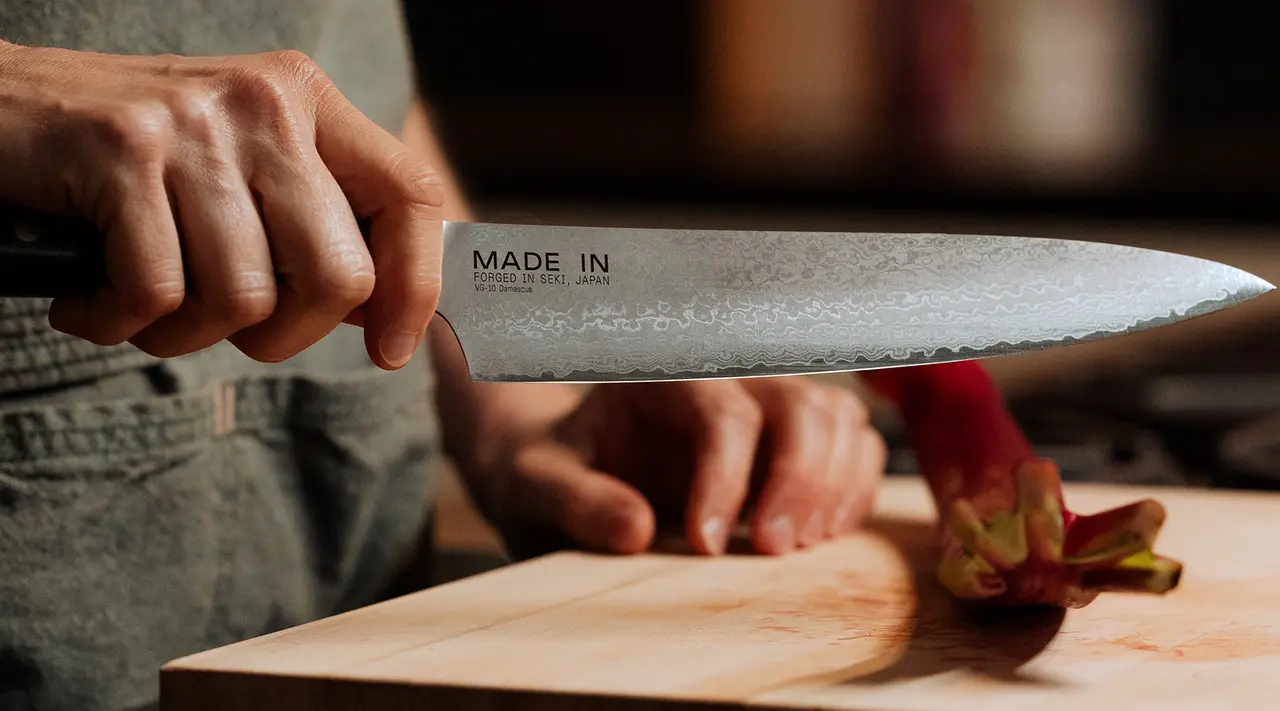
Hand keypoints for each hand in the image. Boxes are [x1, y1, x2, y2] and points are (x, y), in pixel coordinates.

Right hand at [0, 41, 442, 367]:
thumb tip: (381, 312)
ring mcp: (193, 126)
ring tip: (140, 306)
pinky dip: (118, 323)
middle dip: (282, 336)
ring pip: (243, 298)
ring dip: (184, 335)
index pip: (410, 196)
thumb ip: (310, 223)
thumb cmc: (130, 165)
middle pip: (337, 274)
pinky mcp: (121, 154)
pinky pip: (158, 295)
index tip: (388, 348)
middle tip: (226, 327)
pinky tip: (89, 300)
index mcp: (307, 102)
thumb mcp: (238, 170)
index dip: (414, 287)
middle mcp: (263, 104)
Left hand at [470, 377, 887, 558]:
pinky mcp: (793, 442)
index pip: (722, 411)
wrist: (567, 471)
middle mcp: (725, 382)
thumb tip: (635, 530)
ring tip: (797, 548)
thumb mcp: (539, 486)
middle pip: (798, 405)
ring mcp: (766, 408)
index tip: (707, 546)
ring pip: (837, 420)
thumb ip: (577, 502)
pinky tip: (820, 537)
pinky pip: (854, 449)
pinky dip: (853, 491)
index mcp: (662, 379)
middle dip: (798, 479)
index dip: (726, 478)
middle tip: (772, 550)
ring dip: (832, 486)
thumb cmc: (554, 472)